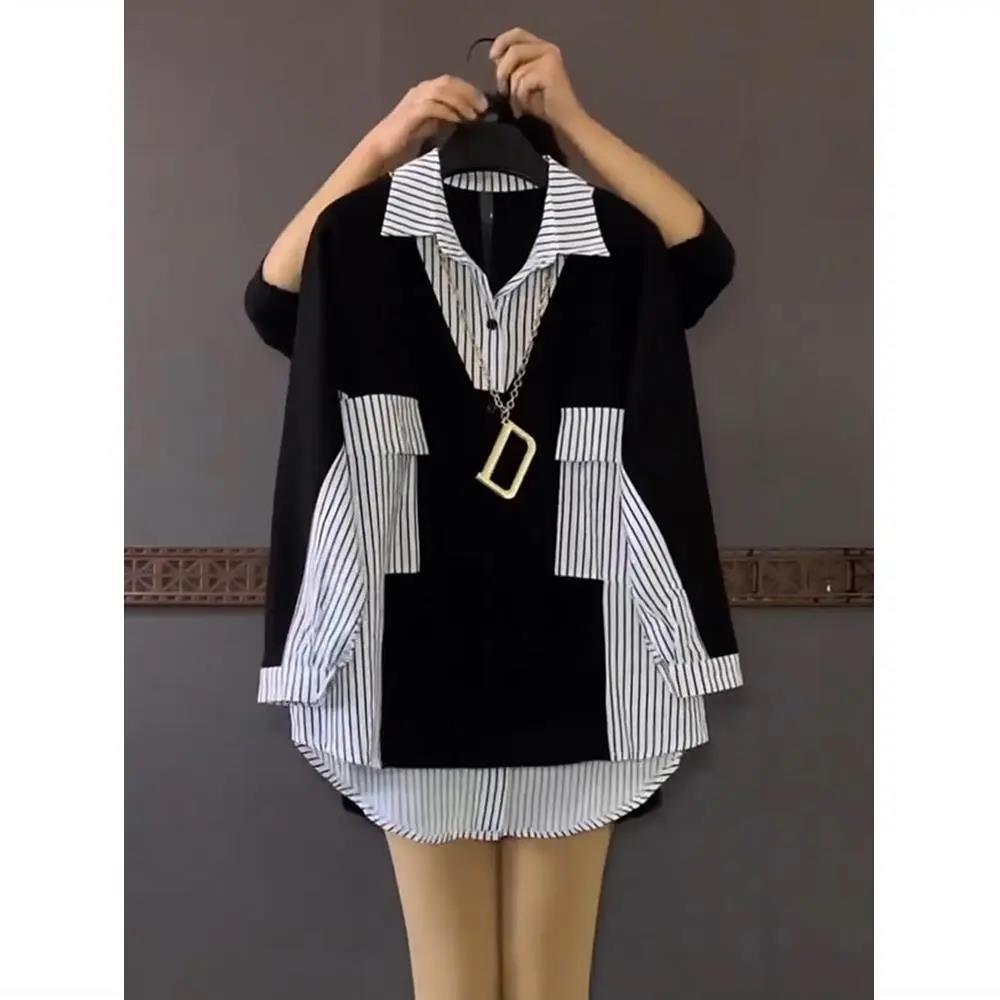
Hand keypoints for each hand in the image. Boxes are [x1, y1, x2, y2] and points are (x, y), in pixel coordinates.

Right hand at [367, 76, 487, 169]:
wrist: (383, 149)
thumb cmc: (408, 140)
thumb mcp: (434, 127)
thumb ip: (449, 119)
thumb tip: (473, 118)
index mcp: (426, 92)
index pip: (451, 82)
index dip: (470, 90)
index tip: (485, 104)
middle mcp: (420, 90)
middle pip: (449, 82)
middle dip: (469, 93)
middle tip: (484, 108)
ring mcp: (415, 99)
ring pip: (442, 90)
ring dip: (461, 101)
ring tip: (474, 115)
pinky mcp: (411, 112)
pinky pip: (433, 106)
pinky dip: (449, 112)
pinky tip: (460, 121)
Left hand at [489, 28, 585, 129]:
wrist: (564, 119)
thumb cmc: (543, 103)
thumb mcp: (523, 80)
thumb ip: (512, 66)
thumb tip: (496, 57)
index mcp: (542, 47)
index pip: (517, 33)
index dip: (501, 42)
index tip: (492, 58)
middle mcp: (548, 48)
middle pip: (513, 50)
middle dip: (502, 72)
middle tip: (503, 91)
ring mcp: (550, 59)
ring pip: (517, 70)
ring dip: (513, 91)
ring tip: (517, 104)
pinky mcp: (550, 73)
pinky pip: (524, 83)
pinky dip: (520, 98)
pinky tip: (524, 108)